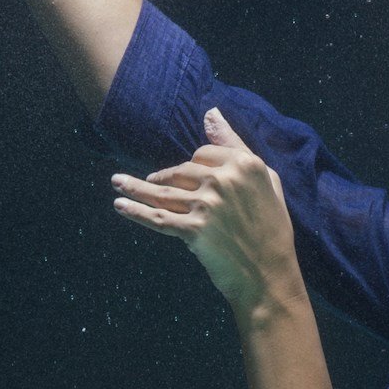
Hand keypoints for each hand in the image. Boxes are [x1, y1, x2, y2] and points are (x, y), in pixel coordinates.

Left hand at [110, 110, 302, 316]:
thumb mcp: (266, 180)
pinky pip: (158, 218)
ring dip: (135, 187)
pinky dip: (135, 211)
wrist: (270, 275)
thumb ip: (236, 144)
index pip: (203, 153)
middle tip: (151, 183)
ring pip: (163, 192)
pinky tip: (119, 204)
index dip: (194, 165)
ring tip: (117, 182)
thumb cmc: (271, 228)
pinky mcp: (194, 229)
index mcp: (245, 163)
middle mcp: (225, 179)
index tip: (189, 177)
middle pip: (182, 170)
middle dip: (165, 177)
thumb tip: (210, 113)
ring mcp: (208, 204)